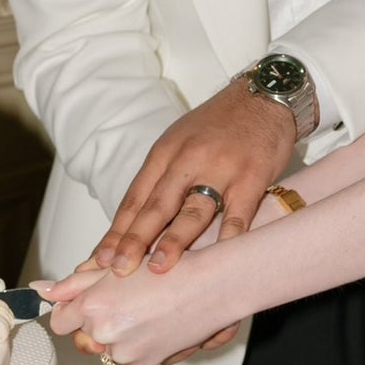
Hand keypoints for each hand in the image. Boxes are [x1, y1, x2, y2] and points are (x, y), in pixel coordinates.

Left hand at [37, 256, 240, 364]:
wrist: (212, 286)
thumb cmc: (170, 269)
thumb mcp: (117, 267)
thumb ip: (74, 283)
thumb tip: (42, 290)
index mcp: (93, 307)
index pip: (60, 321)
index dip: (71, 310)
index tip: (83, 303)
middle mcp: (105, 334)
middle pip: (83, 336)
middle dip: (96, 322)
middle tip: (123, 300)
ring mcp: (125, 353)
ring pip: (107, 348)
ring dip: (118, 334)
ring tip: (145, 309)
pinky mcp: (145, 363)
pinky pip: (129, 356)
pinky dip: (137, 343)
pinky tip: (155, 321)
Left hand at [94, 82, 295, 275]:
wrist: (264, 95)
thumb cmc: (219, 124)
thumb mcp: (180, 141)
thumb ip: (161, 178)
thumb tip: (134, 223)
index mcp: (165, 153)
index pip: (135, 198)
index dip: (116, 232)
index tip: (100, 260)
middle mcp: (188, 160)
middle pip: (156, 206)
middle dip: (134, 240)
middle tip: (117, 269)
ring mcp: (221, 169)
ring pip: (193, 210)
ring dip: (174, 241)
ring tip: (159, 267)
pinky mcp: (252, 177)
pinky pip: (238, 212)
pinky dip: (227, 236)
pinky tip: (217, 257)